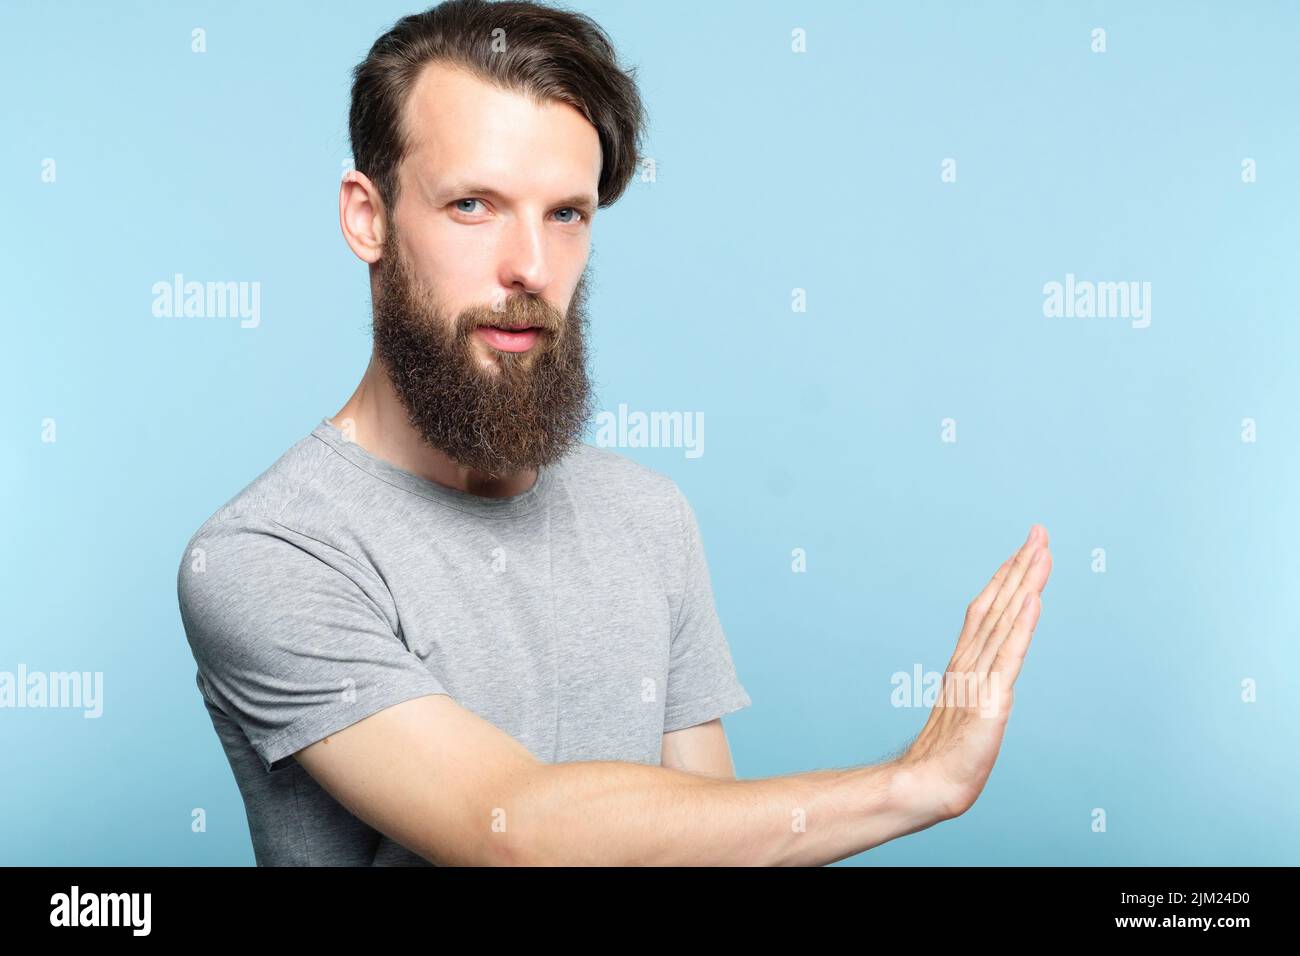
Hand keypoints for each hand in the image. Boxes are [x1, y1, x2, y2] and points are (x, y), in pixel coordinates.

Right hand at [896, 524, 1052, 820]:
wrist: (931, 783)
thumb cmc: (950, 756)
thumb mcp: (968, 709)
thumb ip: (976, 685)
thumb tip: (984, 676)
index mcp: (967, 661)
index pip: (989, 608)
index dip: (1008, 575)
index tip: (1026, 547)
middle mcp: (972, 660)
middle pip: (998, 604)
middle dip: (1020, 566)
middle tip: (1039, 531)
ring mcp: (980, 677)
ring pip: (1005, 620)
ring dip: (1023, 584)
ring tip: (1040, 552)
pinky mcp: (991, 698)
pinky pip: (1008, 656)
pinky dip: (1020, 626)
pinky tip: (1031, 601)